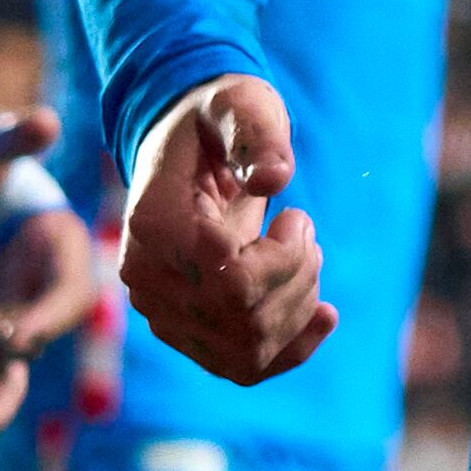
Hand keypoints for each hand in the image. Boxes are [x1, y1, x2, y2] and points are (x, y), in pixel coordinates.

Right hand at [121, 72, 339, 385]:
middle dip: (298, 281)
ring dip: (298, 311)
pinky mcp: (185, 328)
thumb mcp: (240, 104)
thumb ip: (257, 135)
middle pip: (243, 322)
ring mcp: (162, 309)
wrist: (186, 143)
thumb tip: (274, 179)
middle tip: (305, 231)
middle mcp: (148, 278)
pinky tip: (323, 316)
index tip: (296, 215)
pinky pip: (239, 366)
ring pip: (246, 353)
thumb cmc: (218, 118)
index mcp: (153, 224)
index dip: (282, 260)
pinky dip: (290, 348)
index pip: (230, 281)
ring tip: (307, 257)